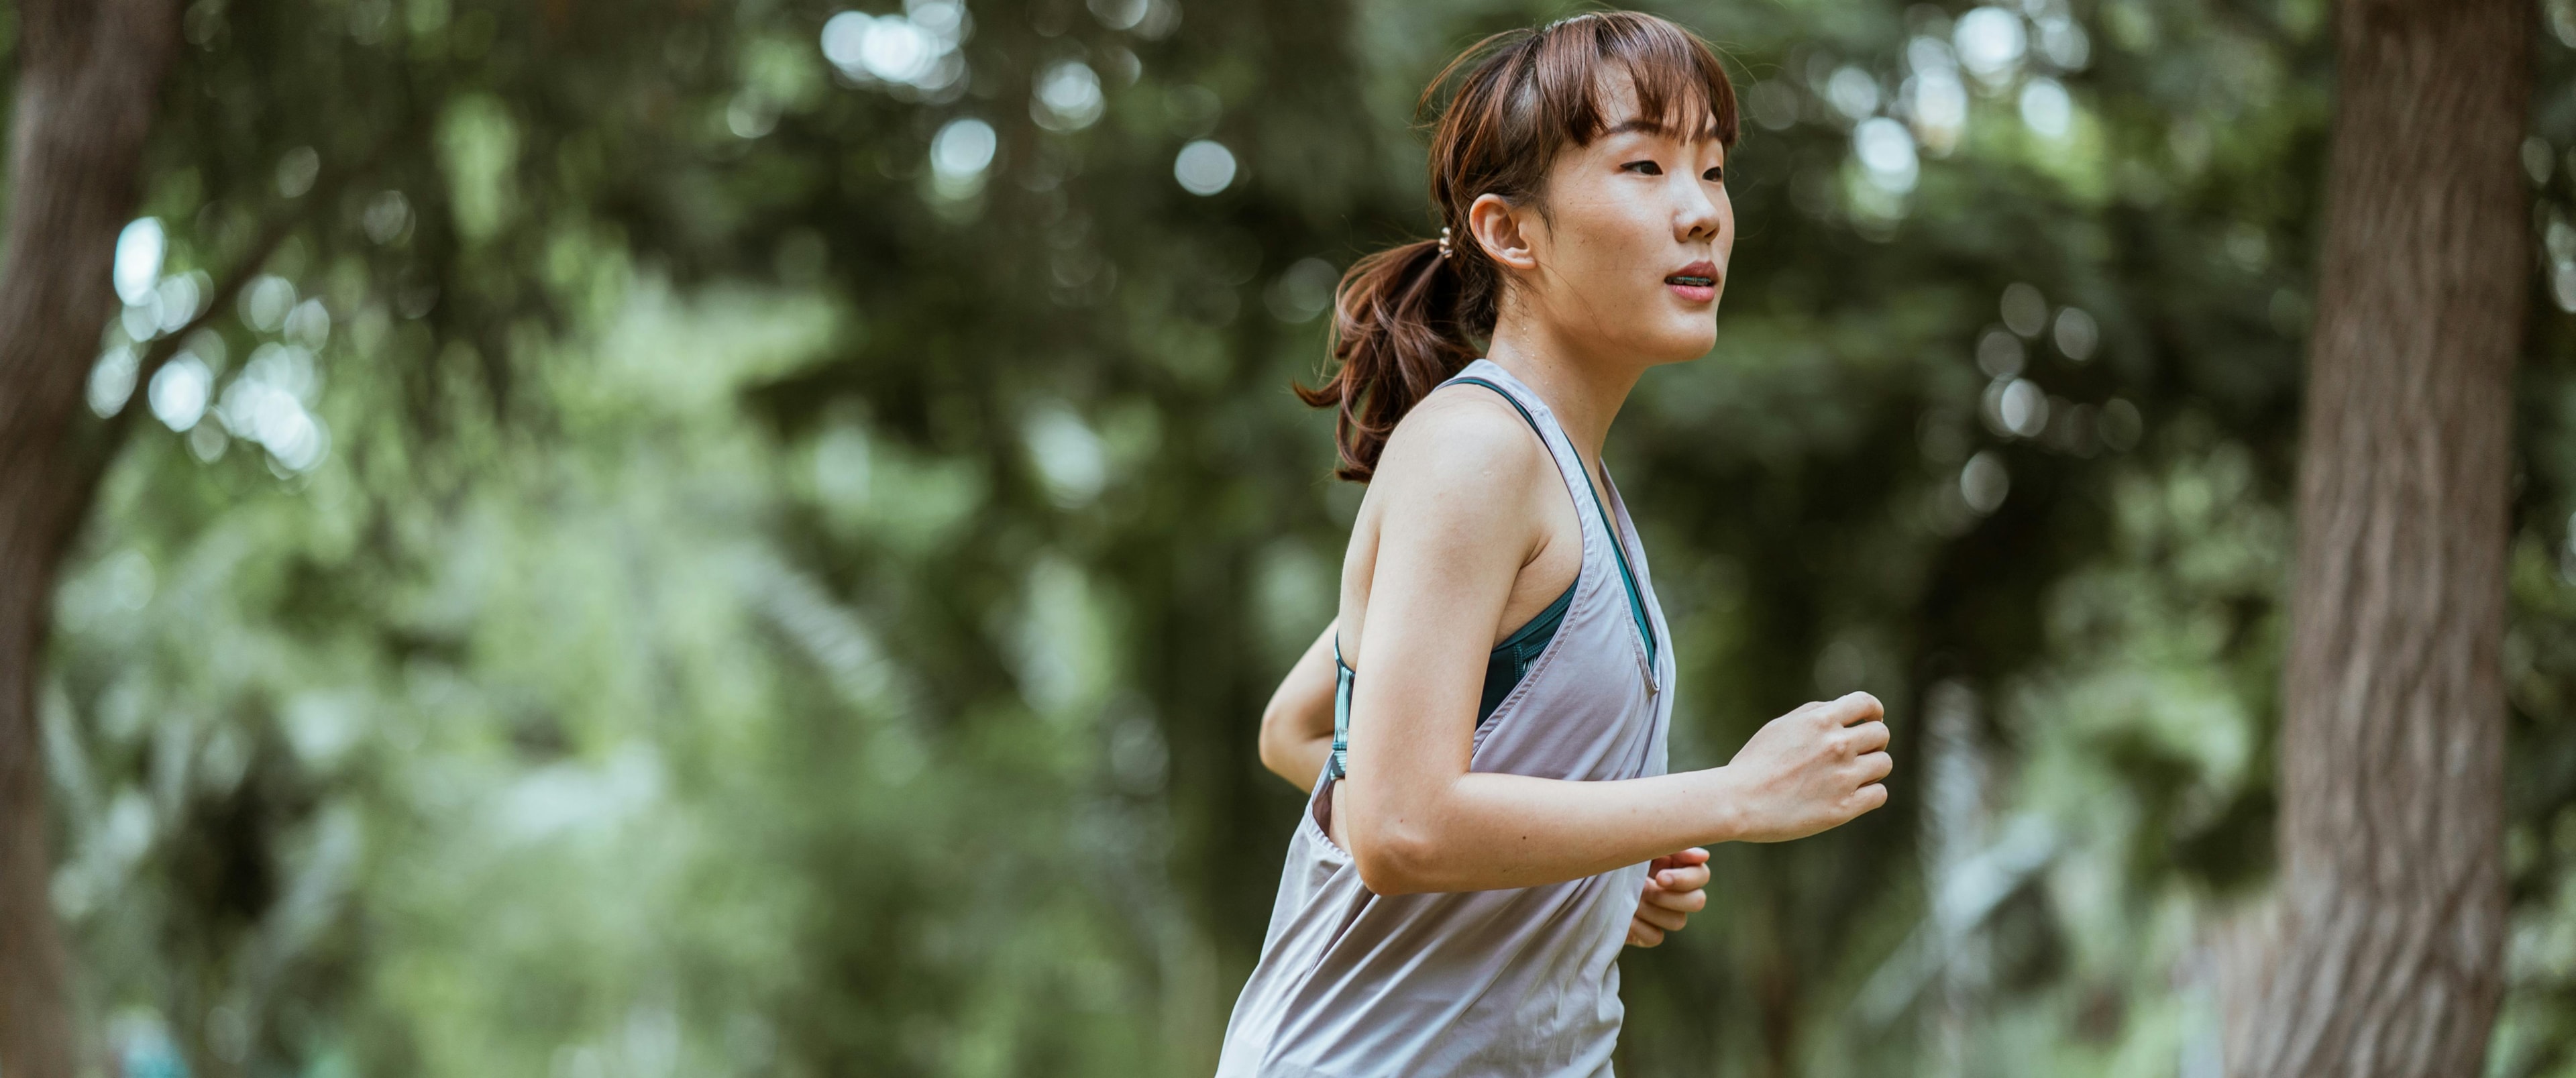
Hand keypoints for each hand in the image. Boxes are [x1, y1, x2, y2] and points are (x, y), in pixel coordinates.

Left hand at [1625, 847, 1708, 946]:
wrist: (1588, 875)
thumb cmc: (1618, 855)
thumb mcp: (1641, 843)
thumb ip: (1671, 845)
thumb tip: (1704, 856)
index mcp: (1678, 867)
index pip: (1701, 876)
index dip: (1685, 879)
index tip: (1660, 877)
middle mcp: (1677, 893)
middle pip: (1697, 901)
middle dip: (1667, 896)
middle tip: (1642, 888)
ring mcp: (1664, 915)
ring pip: (1678, 921)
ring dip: (1652, 909)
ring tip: (1631, 899)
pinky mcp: (1649, 934)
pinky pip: (1656, 937)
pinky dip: (1640, 927)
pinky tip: (1626, 915)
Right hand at [1719, 692, 1890, 842]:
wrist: (1738, 802)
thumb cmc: (1755, 764)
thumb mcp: (1781, 726)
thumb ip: (1815, 715)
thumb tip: (1843, 712)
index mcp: (1820, 720)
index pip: (1867, 703)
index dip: (1874, 711)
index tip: (1871, 721)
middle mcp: (1837, 745)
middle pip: (1881, 735)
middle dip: (1873, 742)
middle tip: (1859, 753)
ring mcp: (1842, 777)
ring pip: (1884, 764)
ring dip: (1872, 768)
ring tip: (1853, 776)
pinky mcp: (1844, 807)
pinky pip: (1879, 794)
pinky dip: (1870, 793)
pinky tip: (1852, 794)